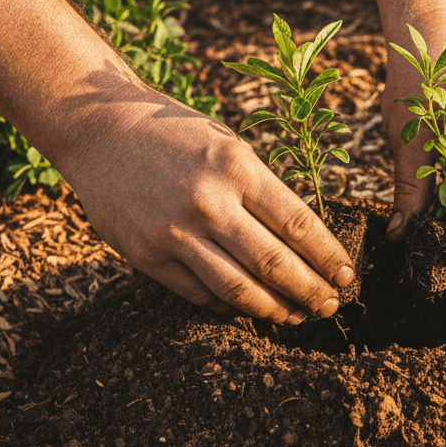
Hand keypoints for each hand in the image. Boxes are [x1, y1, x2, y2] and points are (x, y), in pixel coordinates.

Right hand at [60, 83, 353, 321]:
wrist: (99, 130)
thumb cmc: (175, 135)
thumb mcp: (229, 146)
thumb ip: (262, 192)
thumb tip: (304, 244)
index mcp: (237, 167)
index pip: (299, 225)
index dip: (329, 257)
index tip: (346, 276)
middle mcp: (208, 202)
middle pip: (275, 263)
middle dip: (310, 291)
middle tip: (329, 306)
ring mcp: (175, 233)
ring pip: (239, 289)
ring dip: (275, 309)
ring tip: (296, 316)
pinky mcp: (148, 257)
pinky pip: (200, 294)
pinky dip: (231, 307)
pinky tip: (251, 310)